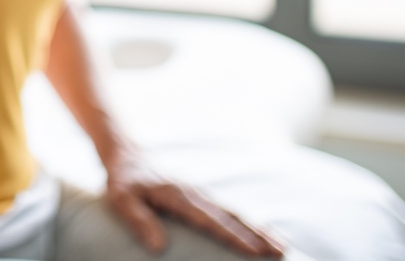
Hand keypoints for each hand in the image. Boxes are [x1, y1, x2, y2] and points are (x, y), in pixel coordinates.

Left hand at [103, 150, 286, 257]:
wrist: (127, 154)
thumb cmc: (124, 181)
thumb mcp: (122, 200)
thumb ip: (139, 221)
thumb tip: (159, 248)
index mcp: (178, 195)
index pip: (211, 220)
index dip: (234, 236)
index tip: (255, 251)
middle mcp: (195, 194)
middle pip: (232, 216)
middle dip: (258, 234)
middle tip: (282, 252)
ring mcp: (200, 194)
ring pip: (235, 213)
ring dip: (259, 229)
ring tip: (282, 246)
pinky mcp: (201, 197)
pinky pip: (228, 211)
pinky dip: (248, 223)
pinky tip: (260, 234)